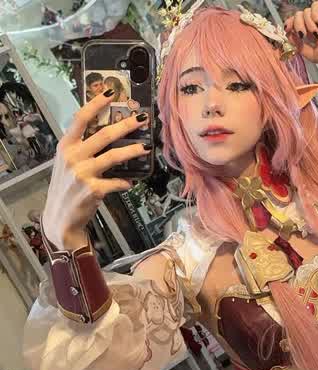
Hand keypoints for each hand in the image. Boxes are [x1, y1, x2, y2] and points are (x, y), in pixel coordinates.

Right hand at [42, 92, 150, 249]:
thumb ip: (81, 148)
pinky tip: (130, 183)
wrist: (60, 217)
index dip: (97, 104)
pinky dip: (125, 182)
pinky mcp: (93, 190)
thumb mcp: (67, 163)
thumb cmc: (66, 188)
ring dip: (133, 151)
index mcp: (66, 146)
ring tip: (146, 148)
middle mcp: (73, 157)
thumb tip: (106, 134)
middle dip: (126, 124)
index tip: (112, 93)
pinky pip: (116, 182)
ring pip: (114, 156)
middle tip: (142, 119)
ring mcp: (83, 173)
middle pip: (104, 134)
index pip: (81, 118)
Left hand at [285, 0, 317, 64]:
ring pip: (304, 11)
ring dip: (307, 24)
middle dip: (296, 25)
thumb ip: (300, 47)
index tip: (287, 30)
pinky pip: (315, 5)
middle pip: (297, 16)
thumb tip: (289, 37)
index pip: (295, 23)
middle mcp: (316, 21)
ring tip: (316, 33)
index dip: (289, 25)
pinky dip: (313, 15)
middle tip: (303, 35)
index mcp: (311, 32)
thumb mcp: (313, 54)